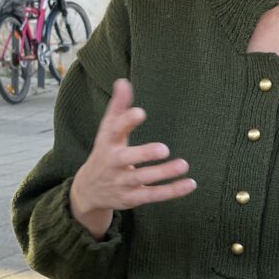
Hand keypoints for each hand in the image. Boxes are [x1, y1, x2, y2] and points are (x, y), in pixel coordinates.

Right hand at [69, 79, 195, 238]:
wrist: (88, 190)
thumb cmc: (104, 153)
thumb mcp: (107, 132)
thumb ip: (118, 108)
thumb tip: (122, 81)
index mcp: (107, 143)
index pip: (114, 130)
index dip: (126, 122)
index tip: (140, 113)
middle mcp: (113, 163)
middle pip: (127, 158)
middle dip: (144, 154)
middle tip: (163, 149)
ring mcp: (122, 182)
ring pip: (143, 178)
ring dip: (163, 173)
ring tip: (183, 164)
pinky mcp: (133, 197)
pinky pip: (153, 195)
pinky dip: (172, 191)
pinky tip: (190, 183)